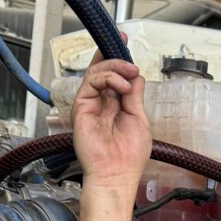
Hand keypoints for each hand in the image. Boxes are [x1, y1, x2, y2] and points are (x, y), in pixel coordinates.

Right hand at [71, 50, 151, 220]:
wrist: (115, 175)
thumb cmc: (127, 157)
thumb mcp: (139, 119)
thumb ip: (135, 96)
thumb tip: (136, 76)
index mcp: (116, 106)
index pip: (115, 77)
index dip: (120, 60)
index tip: (127, 44)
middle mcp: (102, 103)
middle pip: (103, 69)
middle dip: (115, 56)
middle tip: (128, 55)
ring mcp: (91, 104)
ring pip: (96, 71)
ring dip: (115, 68)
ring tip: (129, 75)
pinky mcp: (82, 107)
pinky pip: (91, 81)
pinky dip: (107, 77)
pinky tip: (121, 86)